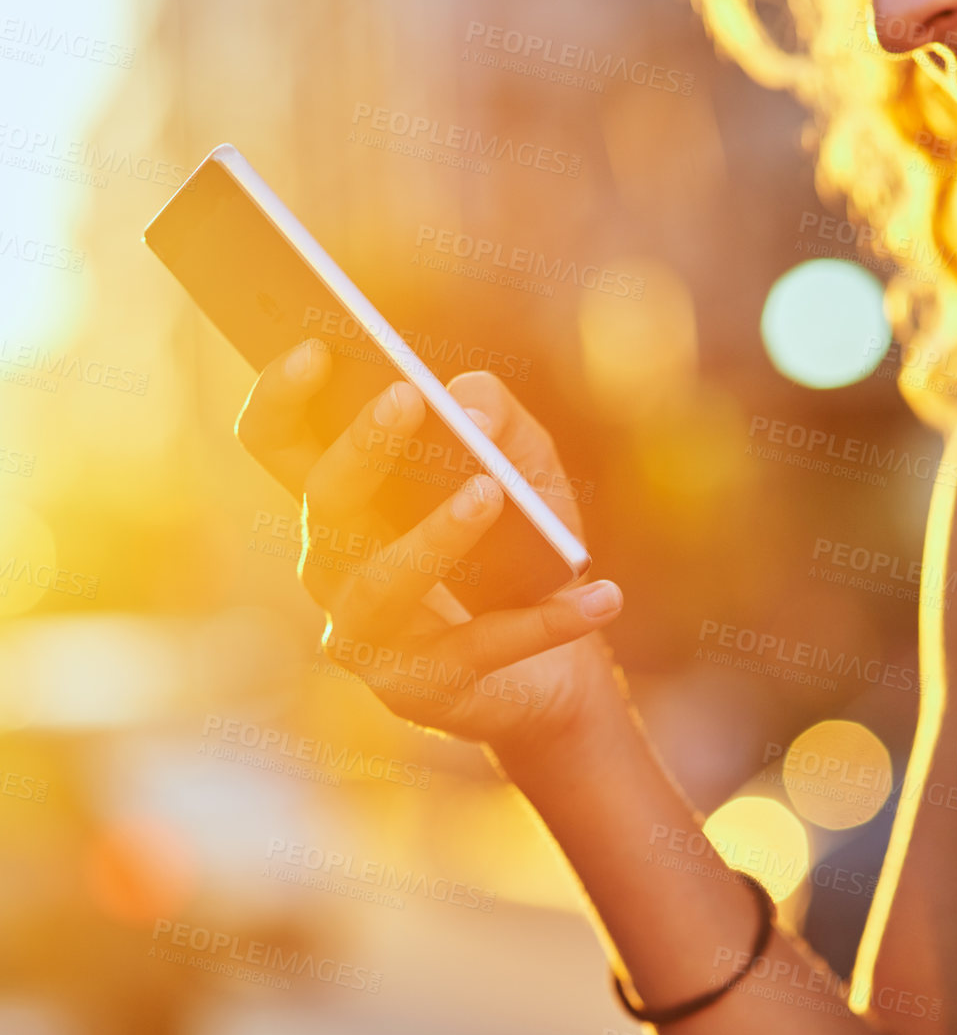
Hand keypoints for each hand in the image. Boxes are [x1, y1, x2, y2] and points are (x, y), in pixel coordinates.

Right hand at [234, 340, 625, 761]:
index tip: (314, 345)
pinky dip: (546, 623)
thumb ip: (494, 416)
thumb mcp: (523, 464)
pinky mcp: (418, 689)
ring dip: (435, 535)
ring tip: (491, 491)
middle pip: (322, 506)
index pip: (275, 445)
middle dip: (361, 449)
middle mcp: (331, 568)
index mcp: (339, 504)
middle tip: (408, 398)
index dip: (280, 398)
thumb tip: (465, 414)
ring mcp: (365, 636)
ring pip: (382, 583)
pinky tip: (603, 594)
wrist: (556, 669)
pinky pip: (482, 647)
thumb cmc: (521, 549)